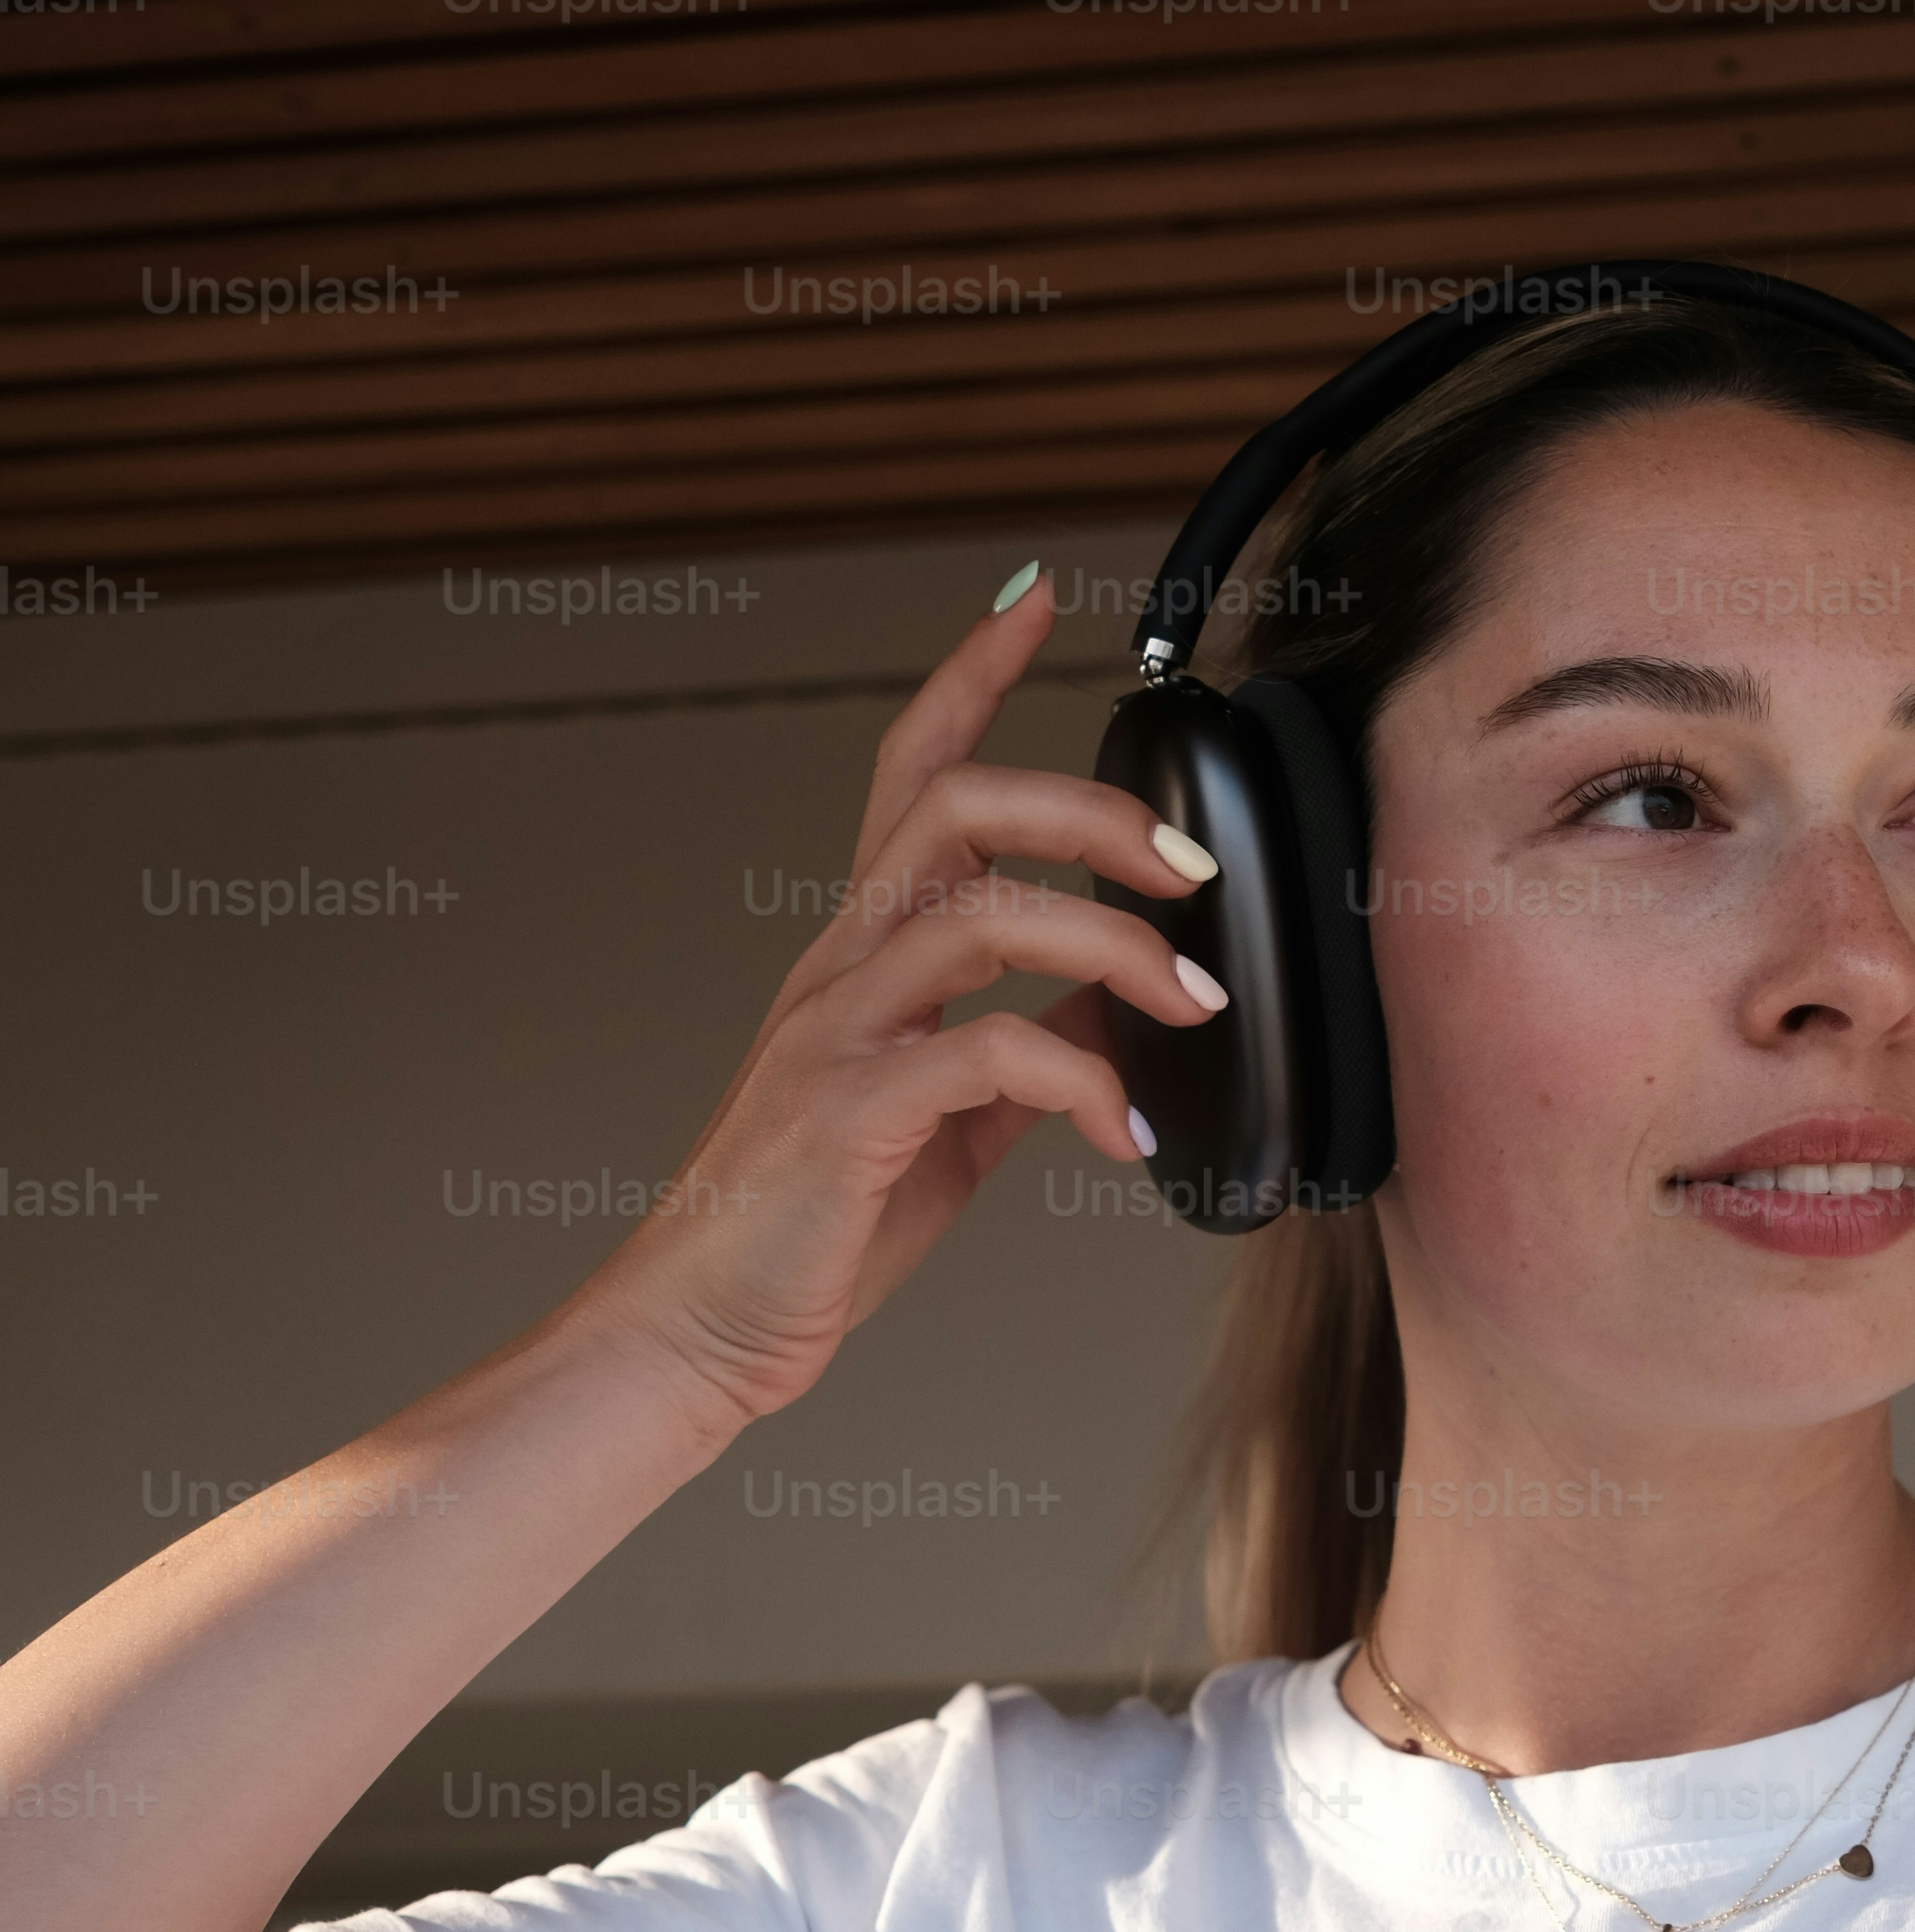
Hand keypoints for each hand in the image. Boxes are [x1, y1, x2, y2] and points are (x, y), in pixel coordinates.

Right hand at [577, 568, 1219, 1433]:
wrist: (702, 1331)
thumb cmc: (816, 1224)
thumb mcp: (950, 1115)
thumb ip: (1025, 1042)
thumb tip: (1125, 1000)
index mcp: (864, 951)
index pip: (914, 769)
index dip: (970, 673)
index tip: (1034, 600)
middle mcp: (842, 965)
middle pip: (959, 807)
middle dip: (1094, 812)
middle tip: (1193, 866)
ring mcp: (835, 1031)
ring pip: (981, 914)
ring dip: (1114, 945)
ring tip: (1195, 1005)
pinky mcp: (846, 1111)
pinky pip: (989, 1054)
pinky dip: (1084, 1083)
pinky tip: (1127, 1135)